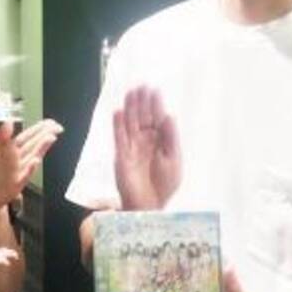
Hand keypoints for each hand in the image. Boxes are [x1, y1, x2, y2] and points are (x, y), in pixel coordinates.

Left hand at [0, 118, 62, 212]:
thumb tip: (9, 122)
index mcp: (11, 149)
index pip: (27, 136)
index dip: (38, 128)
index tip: (50, 122)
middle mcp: (19, 158)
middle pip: (34, 143)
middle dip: (45, 134)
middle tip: (57, 127)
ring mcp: (20, 170)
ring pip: (33, 155)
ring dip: (41, 147)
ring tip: (51, 138)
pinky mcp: (18, 182)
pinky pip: (25, 174)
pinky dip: (30, 168)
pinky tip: (35, 162)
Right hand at [113, 86, 180, 209]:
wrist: (150, 205)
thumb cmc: (165, 185)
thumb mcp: (174, 160)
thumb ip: (171, 138)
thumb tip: (170, 115)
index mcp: (160, 142)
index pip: (157, 119)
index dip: (155, 104)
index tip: (154, 89)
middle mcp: (145, 141)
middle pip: (142, 117)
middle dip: (141, 102)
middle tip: (141, 85)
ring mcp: (132, 147)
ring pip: (130, 123)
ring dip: (129, 108)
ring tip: (129, 92)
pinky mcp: (121, 156)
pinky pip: (118, 137)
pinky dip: (118, 125)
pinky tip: (117, 112)